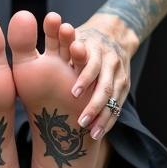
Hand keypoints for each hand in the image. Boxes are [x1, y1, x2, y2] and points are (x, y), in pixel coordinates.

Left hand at [69, 21, 132, 139]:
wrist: (113, 34)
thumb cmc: (81, 40)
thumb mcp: (71, 37)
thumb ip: (60, 47)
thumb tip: (41, 59)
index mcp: (95, 48)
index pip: (92, 65)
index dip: (84, 79)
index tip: (74, 93)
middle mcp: (110, 60)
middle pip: (105, 85)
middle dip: (94, 105)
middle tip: (81, 122)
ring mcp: (119, 72)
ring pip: (114, 97)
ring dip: (104, 117)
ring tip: (92, 133)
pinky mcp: (125, 83)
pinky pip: (119, 104)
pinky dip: (110, 119)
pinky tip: (99, 131)